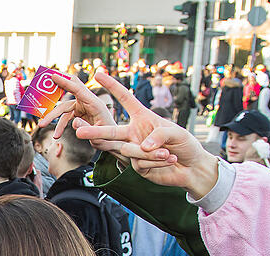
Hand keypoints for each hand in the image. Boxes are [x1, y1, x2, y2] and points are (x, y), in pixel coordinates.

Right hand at [37, 73, 115, 137]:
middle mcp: (89, 103)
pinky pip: (66, 116)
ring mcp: (84, 107)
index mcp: (95, 104)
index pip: (78, 90)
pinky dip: (60, 125)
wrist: (115, 143)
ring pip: (64, 108)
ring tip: (41, 125)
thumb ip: (88, 130)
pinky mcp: (80, 113)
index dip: (65, 82)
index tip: (53, 76)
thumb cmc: (111, 141)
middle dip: (55, 91)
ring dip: (53, 116)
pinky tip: (57, 135)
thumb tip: (74, 122)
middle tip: (40, 88)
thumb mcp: (101, 139)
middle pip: (68, 95)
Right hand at [41, 71, 218, 196]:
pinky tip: (169, 160)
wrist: (191, 167)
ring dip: (139, 150)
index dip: (113, 86)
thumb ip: (159, 135)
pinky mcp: (138, 166)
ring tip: (149, 150)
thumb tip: (143, 146)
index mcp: (143, 117)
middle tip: (78, 129)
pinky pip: (141, 163)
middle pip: (111, 130)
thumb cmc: (185, 144)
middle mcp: (135, 133)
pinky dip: (156, 161)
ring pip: (125, 150)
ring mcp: (134, 150)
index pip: (125, 99)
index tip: (98, 73)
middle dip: (94, 130)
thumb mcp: (175, 133)